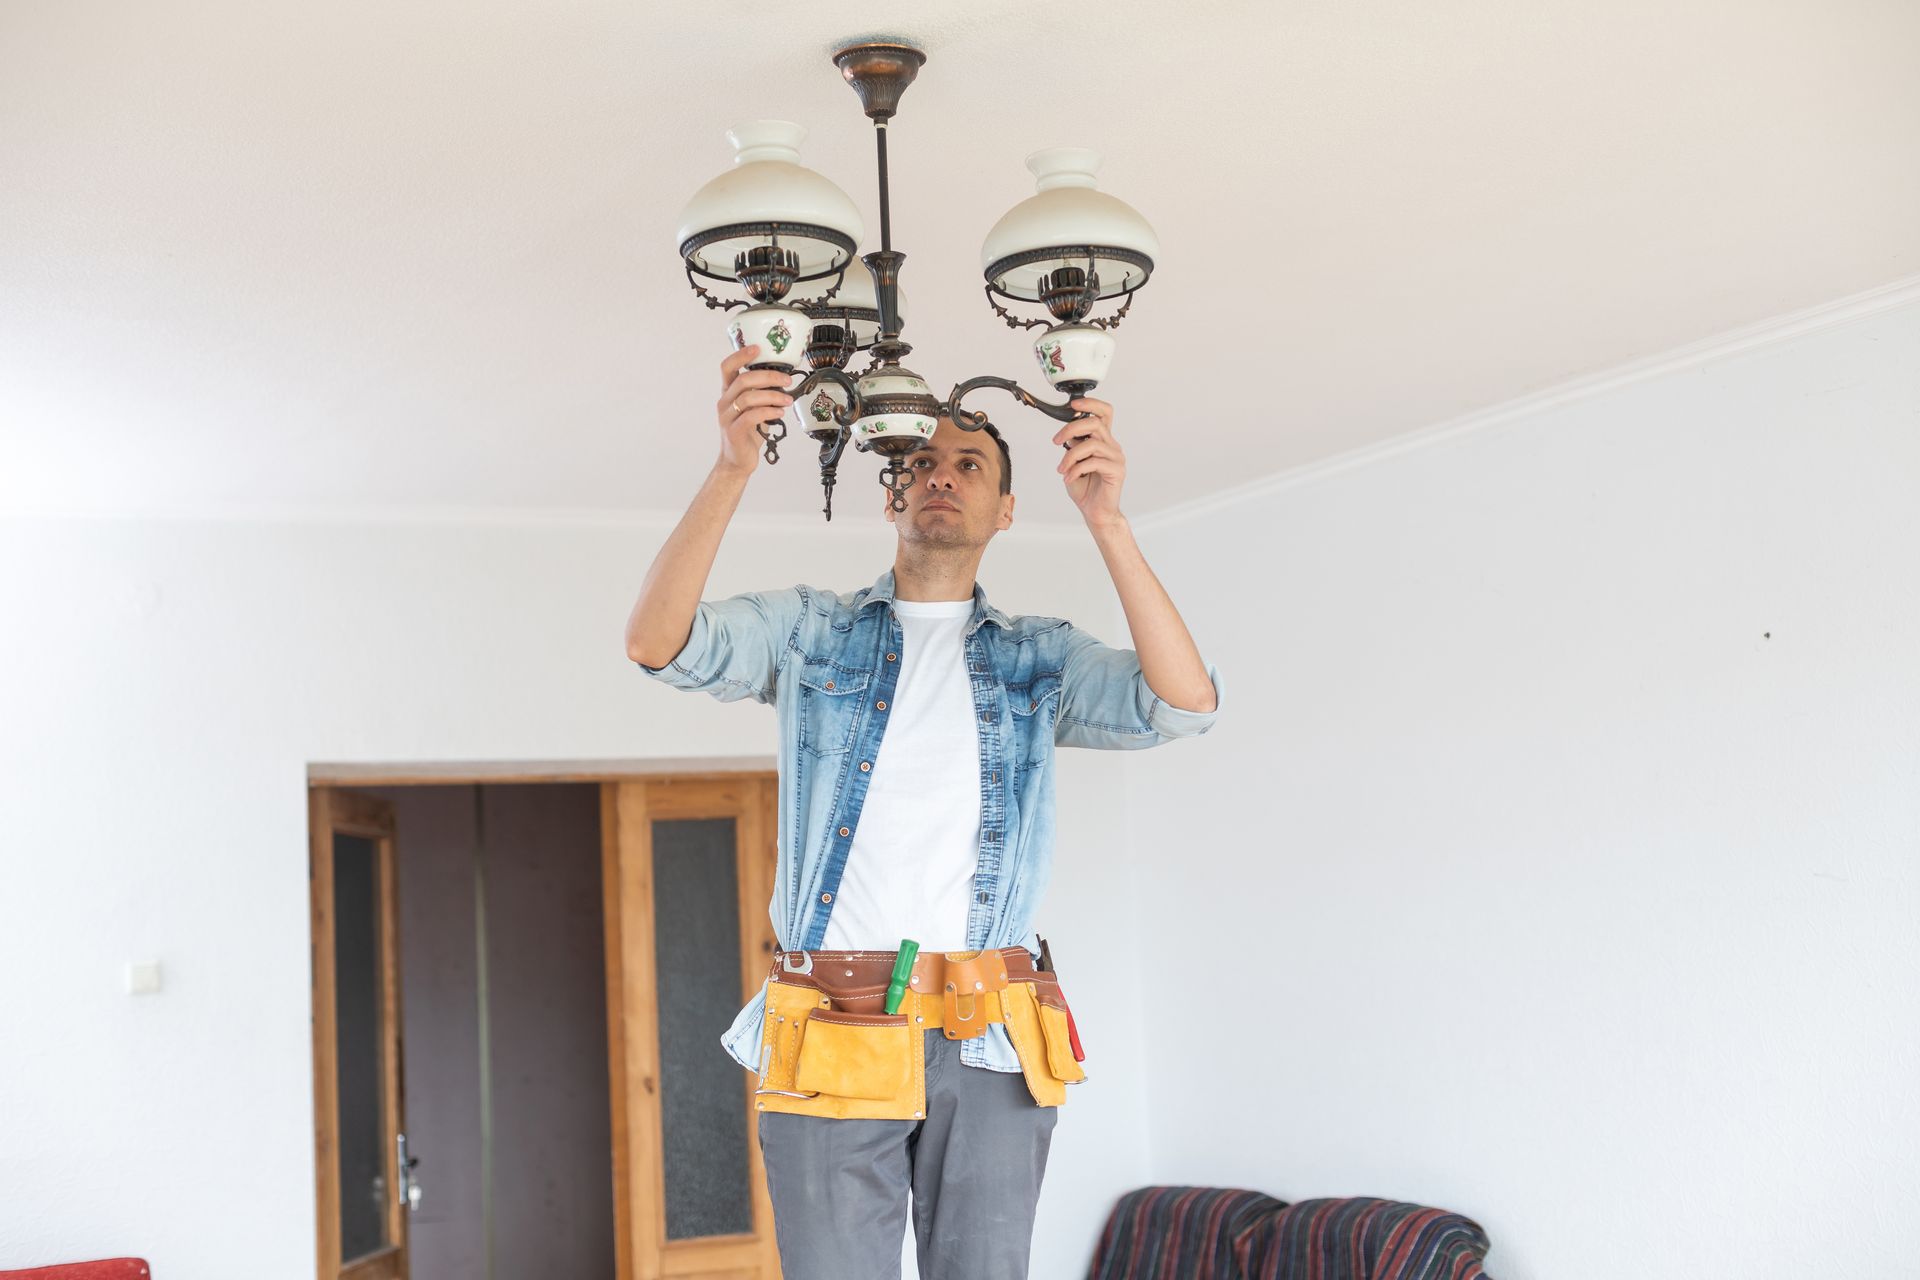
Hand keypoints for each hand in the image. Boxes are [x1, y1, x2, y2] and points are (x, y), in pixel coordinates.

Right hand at [714, 344, 793, 474]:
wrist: (737, 460)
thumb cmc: (747, 433)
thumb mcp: (753, 408)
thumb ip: (761, 394)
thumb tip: (784, 379)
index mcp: (728, 393)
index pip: (727, 367)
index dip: (741, 355)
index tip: (758, 348)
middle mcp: (724, 402)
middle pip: (743, 380)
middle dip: (768, 376)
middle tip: (787, 379)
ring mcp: (727, 417)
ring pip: (748, 397)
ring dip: (772, 396)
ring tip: (787, 400)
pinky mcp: (734, 431)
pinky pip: (751, 416)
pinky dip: (768, 411)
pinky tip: (780, 413)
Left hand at [1051, 397, 1124, 526]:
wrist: (1095, 512)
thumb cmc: (1085, 488)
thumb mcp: (1073, 462)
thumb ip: (1073, 446)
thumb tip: (1068, 435)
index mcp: (1103, 440)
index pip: (1104, 413)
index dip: (1091, 403)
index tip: (1072, 405)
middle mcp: (1112, 446)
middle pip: (1094, 423)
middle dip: (1070, 429)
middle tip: (1056, 441)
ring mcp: (1116, 458)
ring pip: (1091, 444)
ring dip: (1070, 456)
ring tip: (1062, 469)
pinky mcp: (1117, 471)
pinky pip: (1093, 462)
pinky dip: (1076, 470)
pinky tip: (1069, 478)